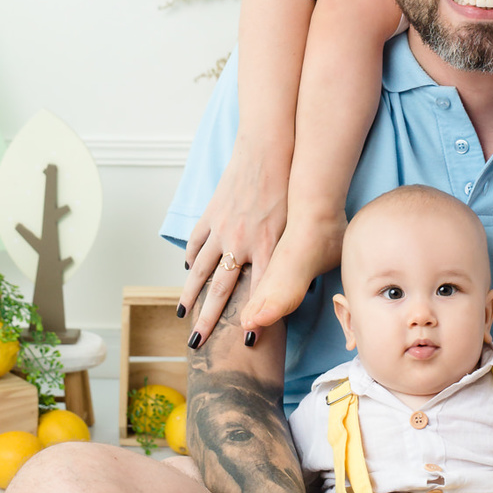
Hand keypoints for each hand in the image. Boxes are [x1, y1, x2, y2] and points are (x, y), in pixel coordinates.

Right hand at [180, 132, 288, 343]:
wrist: (270, 149)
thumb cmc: (295, 184)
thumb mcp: (309, 224)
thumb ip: (304, 256)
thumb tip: (310, 281)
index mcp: (268, 248)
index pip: (260, 292)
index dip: (254, 317)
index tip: (246, 341)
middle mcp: (241, 243)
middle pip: (221, 289)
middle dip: (210, 319)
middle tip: (198, 343)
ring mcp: (223, 228)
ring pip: (200, 268)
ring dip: (190, 293)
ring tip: (182, 314)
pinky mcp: (213, 212)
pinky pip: (197, 240)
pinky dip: (191, 255)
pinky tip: (188, 267)